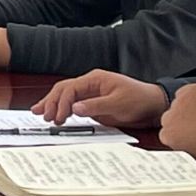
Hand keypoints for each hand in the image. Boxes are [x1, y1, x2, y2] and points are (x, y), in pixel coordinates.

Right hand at [32, 69, 169, 126]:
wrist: (154, 105)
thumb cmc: (140, 100)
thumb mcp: (119, 104)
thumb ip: (96, 106)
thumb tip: (74, 108)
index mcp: (95, 79)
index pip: (70, 88)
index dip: (61, 103)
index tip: (57, 117)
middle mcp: (90, 84)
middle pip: (63, 90)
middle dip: (51, 102)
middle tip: (43, 115)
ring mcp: (91, 93)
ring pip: (66, 96)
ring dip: (53, 104)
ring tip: (40, 113)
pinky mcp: (94, 103)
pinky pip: (73, 104)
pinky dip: (62, 108)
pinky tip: (55, 114)